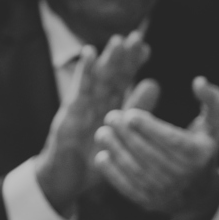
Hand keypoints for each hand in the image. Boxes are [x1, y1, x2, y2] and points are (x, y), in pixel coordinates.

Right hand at [35, 31, 151, 218]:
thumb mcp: (121, 136)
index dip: (133, 66)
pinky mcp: (69, 116)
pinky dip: (83, 72)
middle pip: (110, 76)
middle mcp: (94, 104)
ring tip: (118, 40)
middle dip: (122, 57)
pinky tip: (89, 53)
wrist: (64, 182)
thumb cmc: (91, 161)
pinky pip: (78, 91)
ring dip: (106, 59)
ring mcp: (80, 108)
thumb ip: (136, 110)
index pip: (122, 83)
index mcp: (107, 109)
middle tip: (137, 37)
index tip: (146, 49)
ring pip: (96, 80)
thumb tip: (154, 83)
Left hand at [94, 75, 218, 219]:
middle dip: (128, 136)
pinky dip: (113, 174)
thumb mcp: (216, 124)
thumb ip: (213, 99)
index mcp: (200, 154)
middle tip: (111, 117)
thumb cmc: (203, 147)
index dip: (150, 129)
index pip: (172, 141)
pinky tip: (102, 156)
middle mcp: (185, 176)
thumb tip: (198, 82)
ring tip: (103, 133)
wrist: (199, 192)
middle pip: (151, 155)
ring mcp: (167, 192)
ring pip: (137, 171)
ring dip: (117, 151)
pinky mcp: (151, 203)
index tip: (131, 115)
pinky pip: (129, 188)